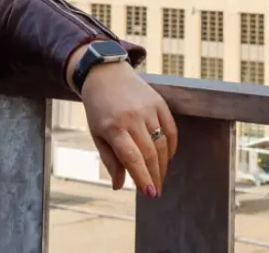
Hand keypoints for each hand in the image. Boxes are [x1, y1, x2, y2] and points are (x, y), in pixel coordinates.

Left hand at [78, 60, 176, 195]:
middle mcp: (132, 117)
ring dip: (163, 165)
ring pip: (162, 143)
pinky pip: (171, 129)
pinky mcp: (159, 102)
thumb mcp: (97, 134)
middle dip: (155, 176)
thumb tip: (118, 186)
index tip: (150, 194)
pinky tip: (167, 158)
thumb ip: (110, 160)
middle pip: (149, 153)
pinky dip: (171, 146)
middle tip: (156, 192)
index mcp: (113, 127)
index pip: (132, 158)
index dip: (142, 177)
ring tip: (159, 178)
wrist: (105, 74)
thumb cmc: (99, 108)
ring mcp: (147, 108)